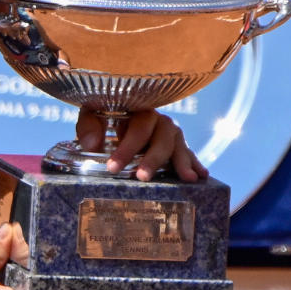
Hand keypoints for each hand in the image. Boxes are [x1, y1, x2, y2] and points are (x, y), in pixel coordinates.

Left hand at [77, 109, 208, 181]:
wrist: (116, 112)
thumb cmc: (103, 114)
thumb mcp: (92, 114)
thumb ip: (89, 126)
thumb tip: (91, 144)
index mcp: (139, 110)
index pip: (137, 127)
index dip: (128, 147)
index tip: (113, 167)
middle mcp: (158, 120)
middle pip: (161, 138)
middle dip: (153, 159)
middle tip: (142, 177)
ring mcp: (170, 132)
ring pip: (178, 145)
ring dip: (182, 162)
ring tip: (187, 179)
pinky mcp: (177, 145)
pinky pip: (188, 152)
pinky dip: (195, 163)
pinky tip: (201, 175)